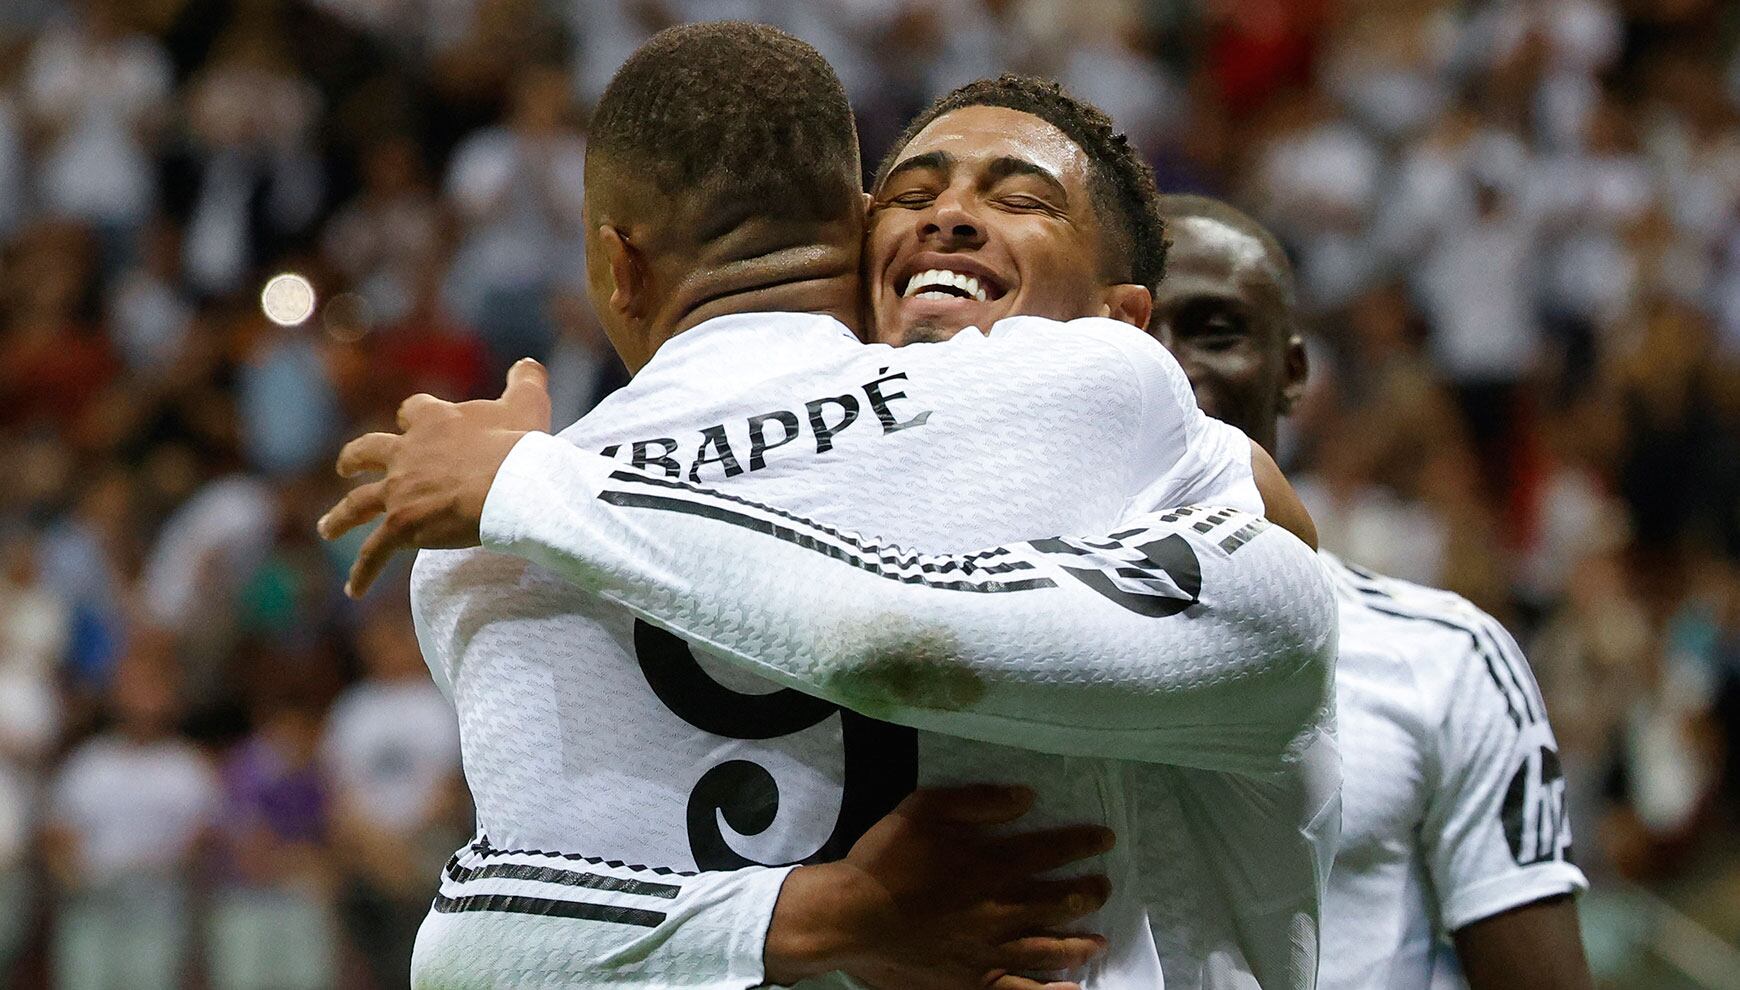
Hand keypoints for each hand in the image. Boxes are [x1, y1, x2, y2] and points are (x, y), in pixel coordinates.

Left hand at [317, 359, 551, 596]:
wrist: (509, 485)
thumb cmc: (519, 446)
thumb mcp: (526, 404)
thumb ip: (524, 381)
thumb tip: (528, 364)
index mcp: (434, 422)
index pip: (412, 412)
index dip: (412, 418)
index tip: (411, 422)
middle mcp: (407, 453)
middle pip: (369, 451)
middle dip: (356, 459)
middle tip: (347, 466)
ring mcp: (400, 490)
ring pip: (358, 503)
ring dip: (341, 517)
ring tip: (328, 528)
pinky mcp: (402, 526)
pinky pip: (374, 552)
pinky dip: (363, 572)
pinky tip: (354, 591)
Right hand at [765, 786, 1112, 989]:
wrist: (849, 917)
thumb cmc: (885, 859)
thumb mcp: (924, 809)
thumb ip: (978, 800)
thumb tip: (1026, 797)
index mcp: (990, 865)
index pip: (1051, 851)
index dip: (1082, 843)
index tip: (1105, 839)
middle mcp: (999, 910)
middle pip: (1058, 901)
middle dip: (1088, 893)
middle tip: (1104, 888)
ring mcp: (988, 951)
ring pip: (1048, 949)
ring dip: (1079, 943)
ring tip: (1099, 940)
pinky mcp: (973, 980)